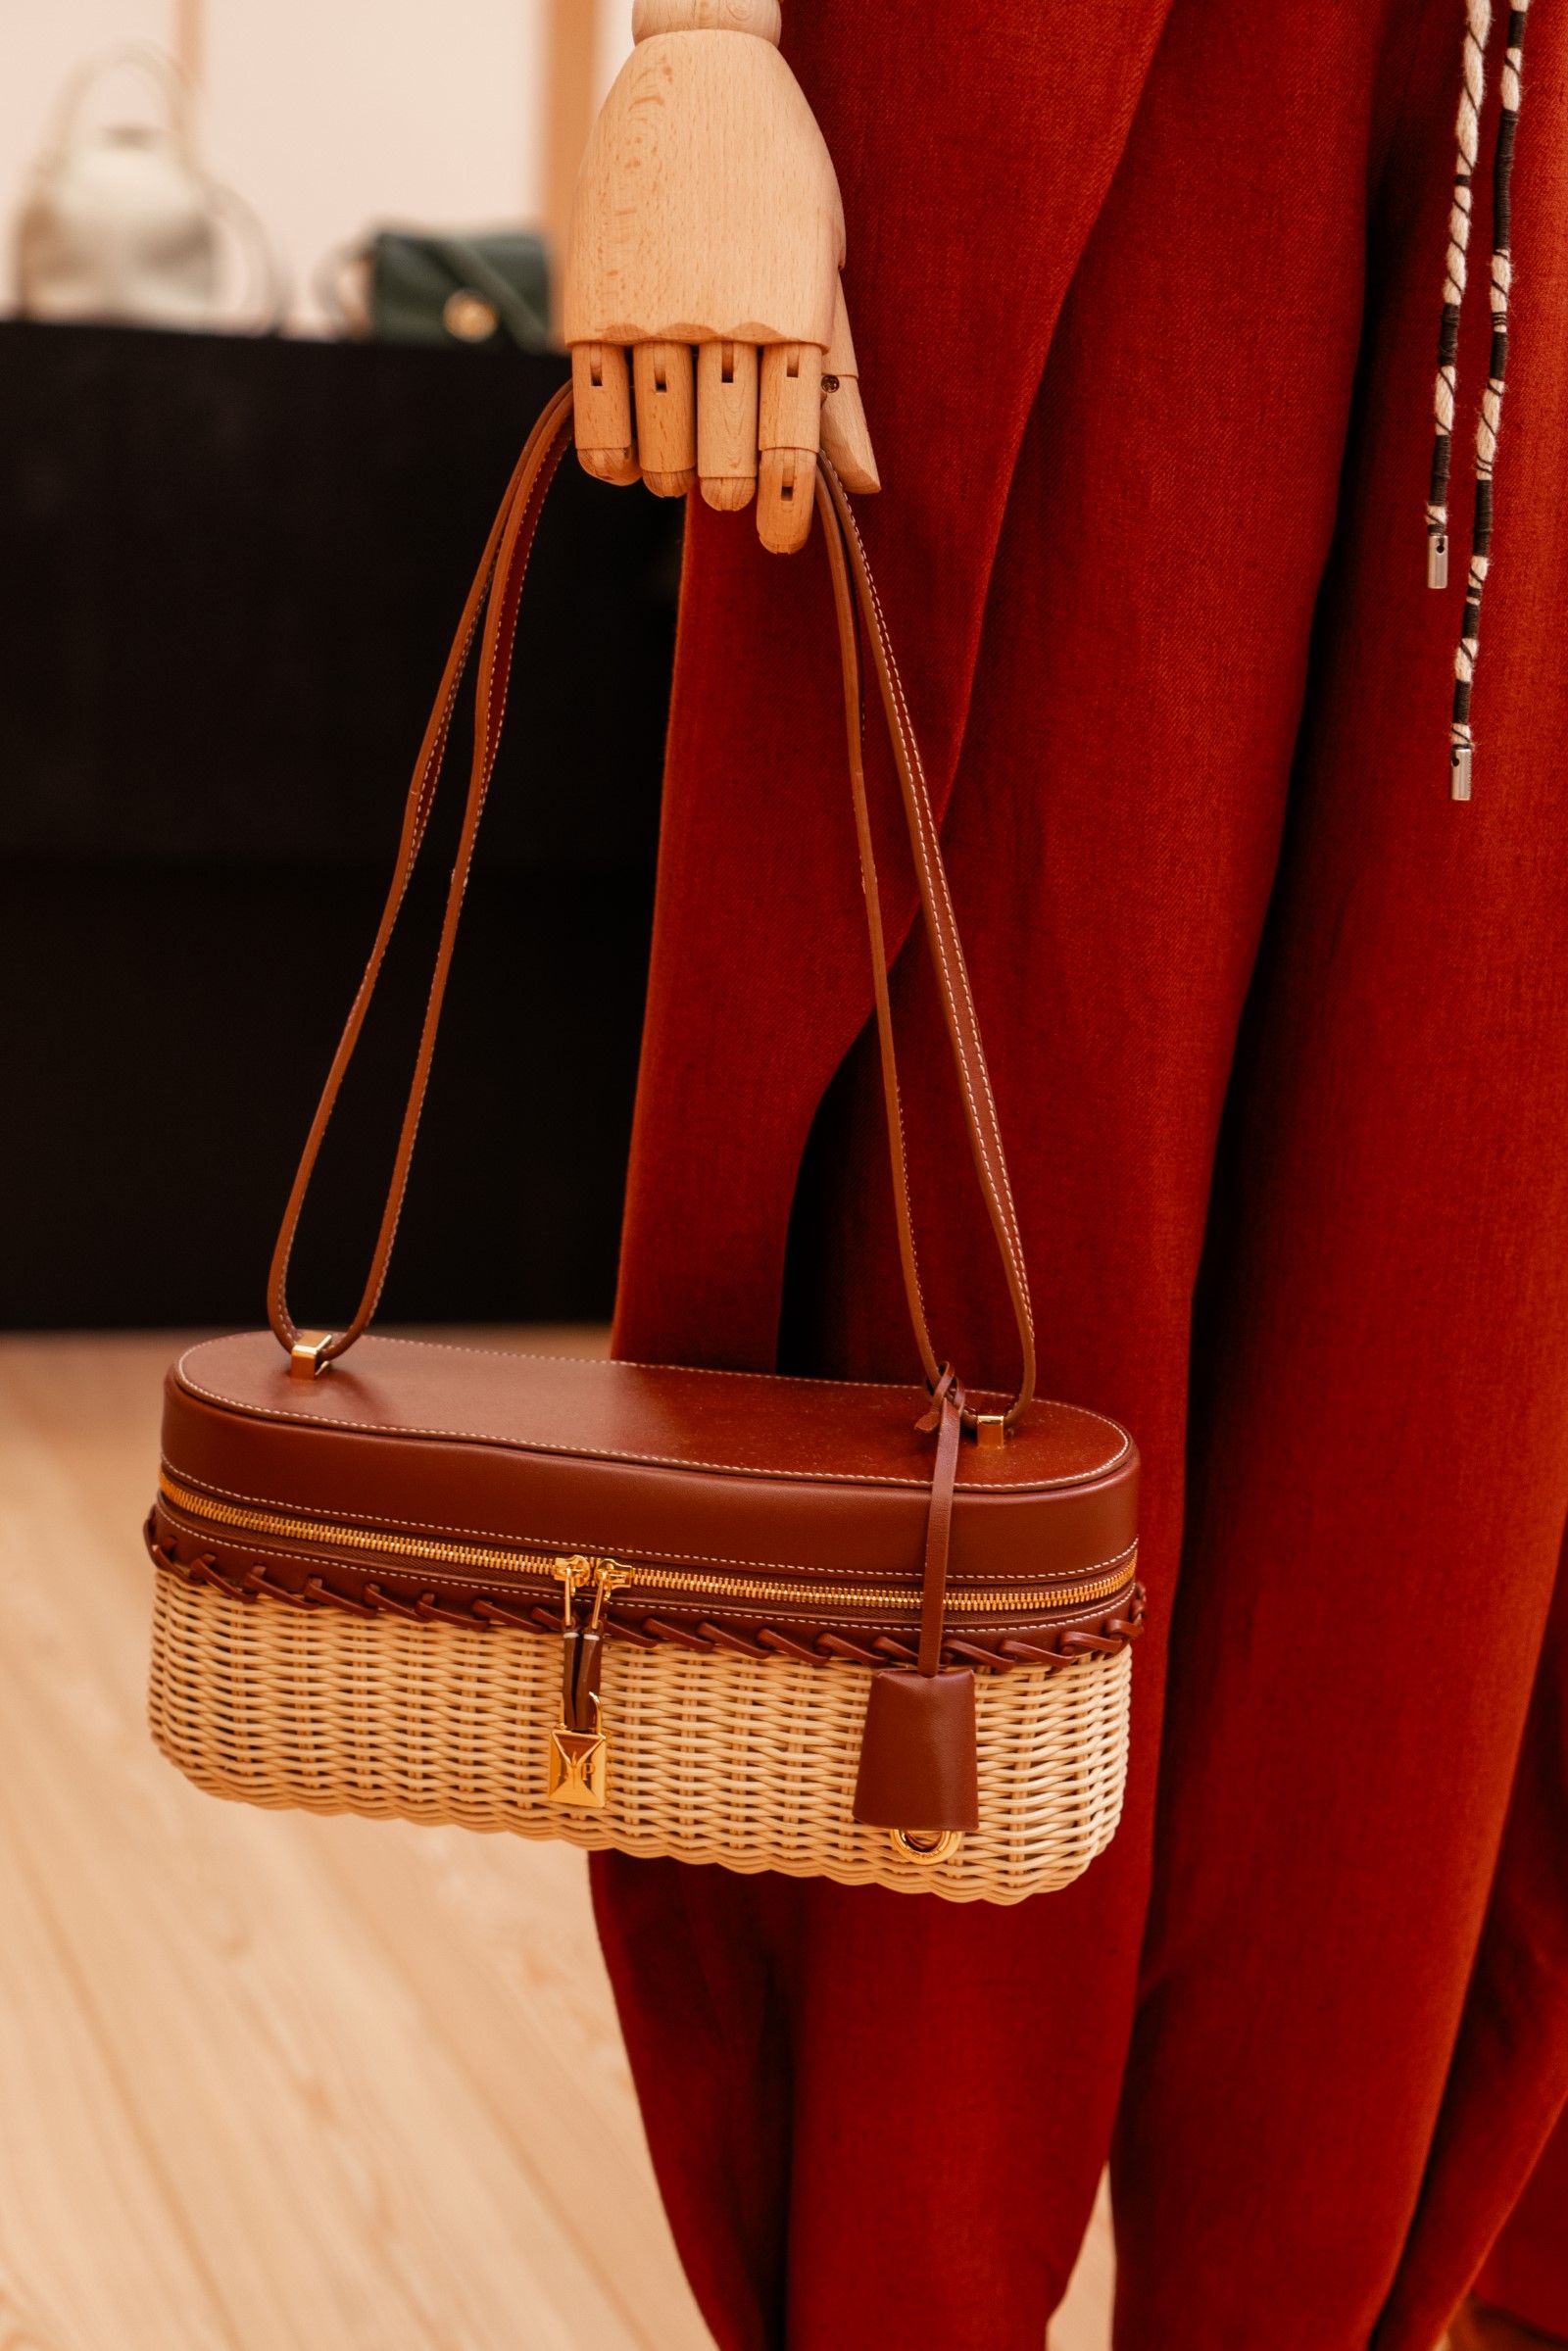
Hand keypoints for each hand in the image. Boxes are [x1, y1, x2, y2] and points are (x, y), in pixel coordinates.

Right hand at [562, 0, 877, 552]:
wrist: (700, 67)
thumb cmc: (779, 174)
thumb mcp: (823, 264)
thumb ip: (839, 378)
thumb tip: (867, 483)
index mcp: (793, 308)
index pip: (791, 440)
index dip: (787, 504)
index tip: (780, 540)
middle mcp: (722, 314)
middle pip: (722, 451)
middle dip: (726, 487)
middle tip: (726, 491)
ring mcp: (652, 307)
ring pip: (659, 437)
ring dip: (672, 471)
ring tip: (681, 469)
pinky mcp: (593, 297)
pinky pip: (595, 405)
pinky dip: (612, 453)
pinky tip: (628, 465)